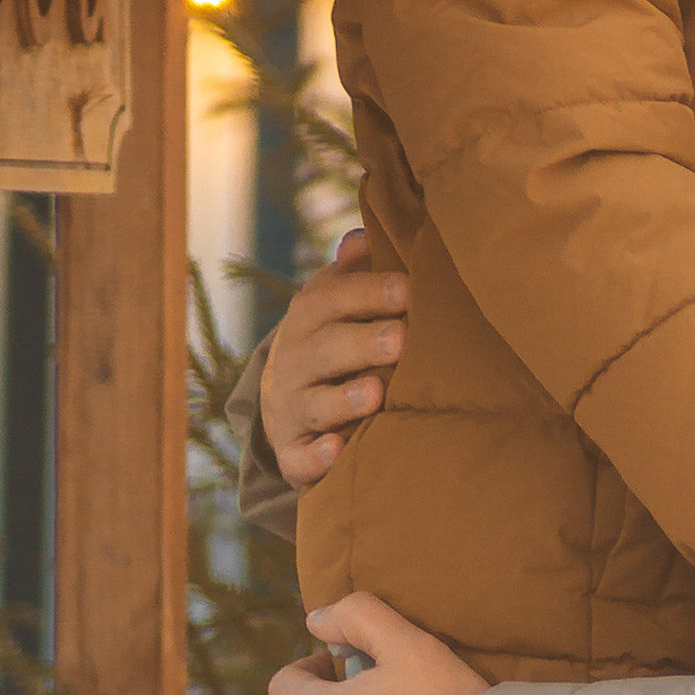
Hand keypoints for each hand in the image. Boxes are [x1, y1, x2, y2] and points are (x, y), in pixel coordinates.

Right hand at [262, 229, 408, 490]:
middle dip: (363, 344)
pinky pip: (300, 457)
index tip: (408, 290)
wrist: (286, 401)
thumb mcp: (335, 301)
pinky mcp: (292, 453)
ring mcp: (292, 408)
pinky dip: (316, 457)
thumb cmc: (333, 339)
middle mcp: (295, 360)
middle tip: (401, 338)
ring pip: (316, 404)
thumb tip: (362, 237)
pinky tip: (338, 451)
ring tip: (376, 395)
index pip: (333, 299)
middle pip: (326, 350)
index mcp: (309, 318)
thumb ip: (352, 272)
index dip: (369, 293)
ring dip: (344, 400)